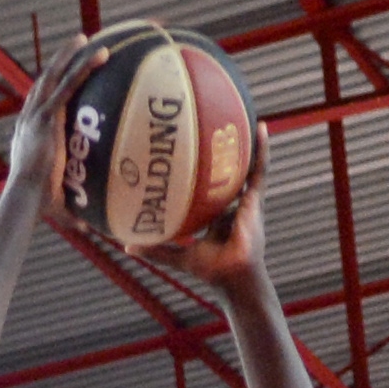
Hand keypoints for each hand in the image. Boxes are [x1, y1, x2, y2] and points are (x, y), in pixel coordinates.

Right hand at [11, 27, 115, 209]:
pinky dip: (83, 68)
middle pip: (44, 82)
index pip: (38, 105)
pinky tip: (99, 56)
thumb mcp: (58, 206)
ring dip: (70, 56)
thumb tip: (89, 230)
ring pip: (55, 76)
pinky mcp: (48, 117)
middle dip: (59, 62)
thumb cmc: (38, 208)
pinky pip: (69, 86)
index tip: (58, 79)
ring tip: (85, 39)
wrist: (26, 199)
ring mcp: (38, 115)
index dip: (47, 90)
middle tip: (75, 47)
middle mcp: (30, 119)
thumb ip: (73, 212)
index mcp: (28, 135)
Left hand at [142, 123, 270, 292]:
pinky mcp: (255, 200)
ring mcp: (245, 200)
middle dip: (221, 146)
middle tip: (209, 117)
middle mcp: (230, 202)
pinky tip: (261, 127)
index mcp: (214, 213)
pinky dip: (262, 149)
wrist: (234, 278)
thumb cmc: (211, 270)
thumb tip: (126, 245)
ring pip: (245, 163)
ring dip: (245, 139)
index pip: (207, 185)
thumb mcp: (179, 254)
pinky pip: (260, 169)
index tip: (189, 146)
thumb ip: (156, 248)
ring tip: (241, 109)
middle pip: (225, 168)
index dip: (201, 168)